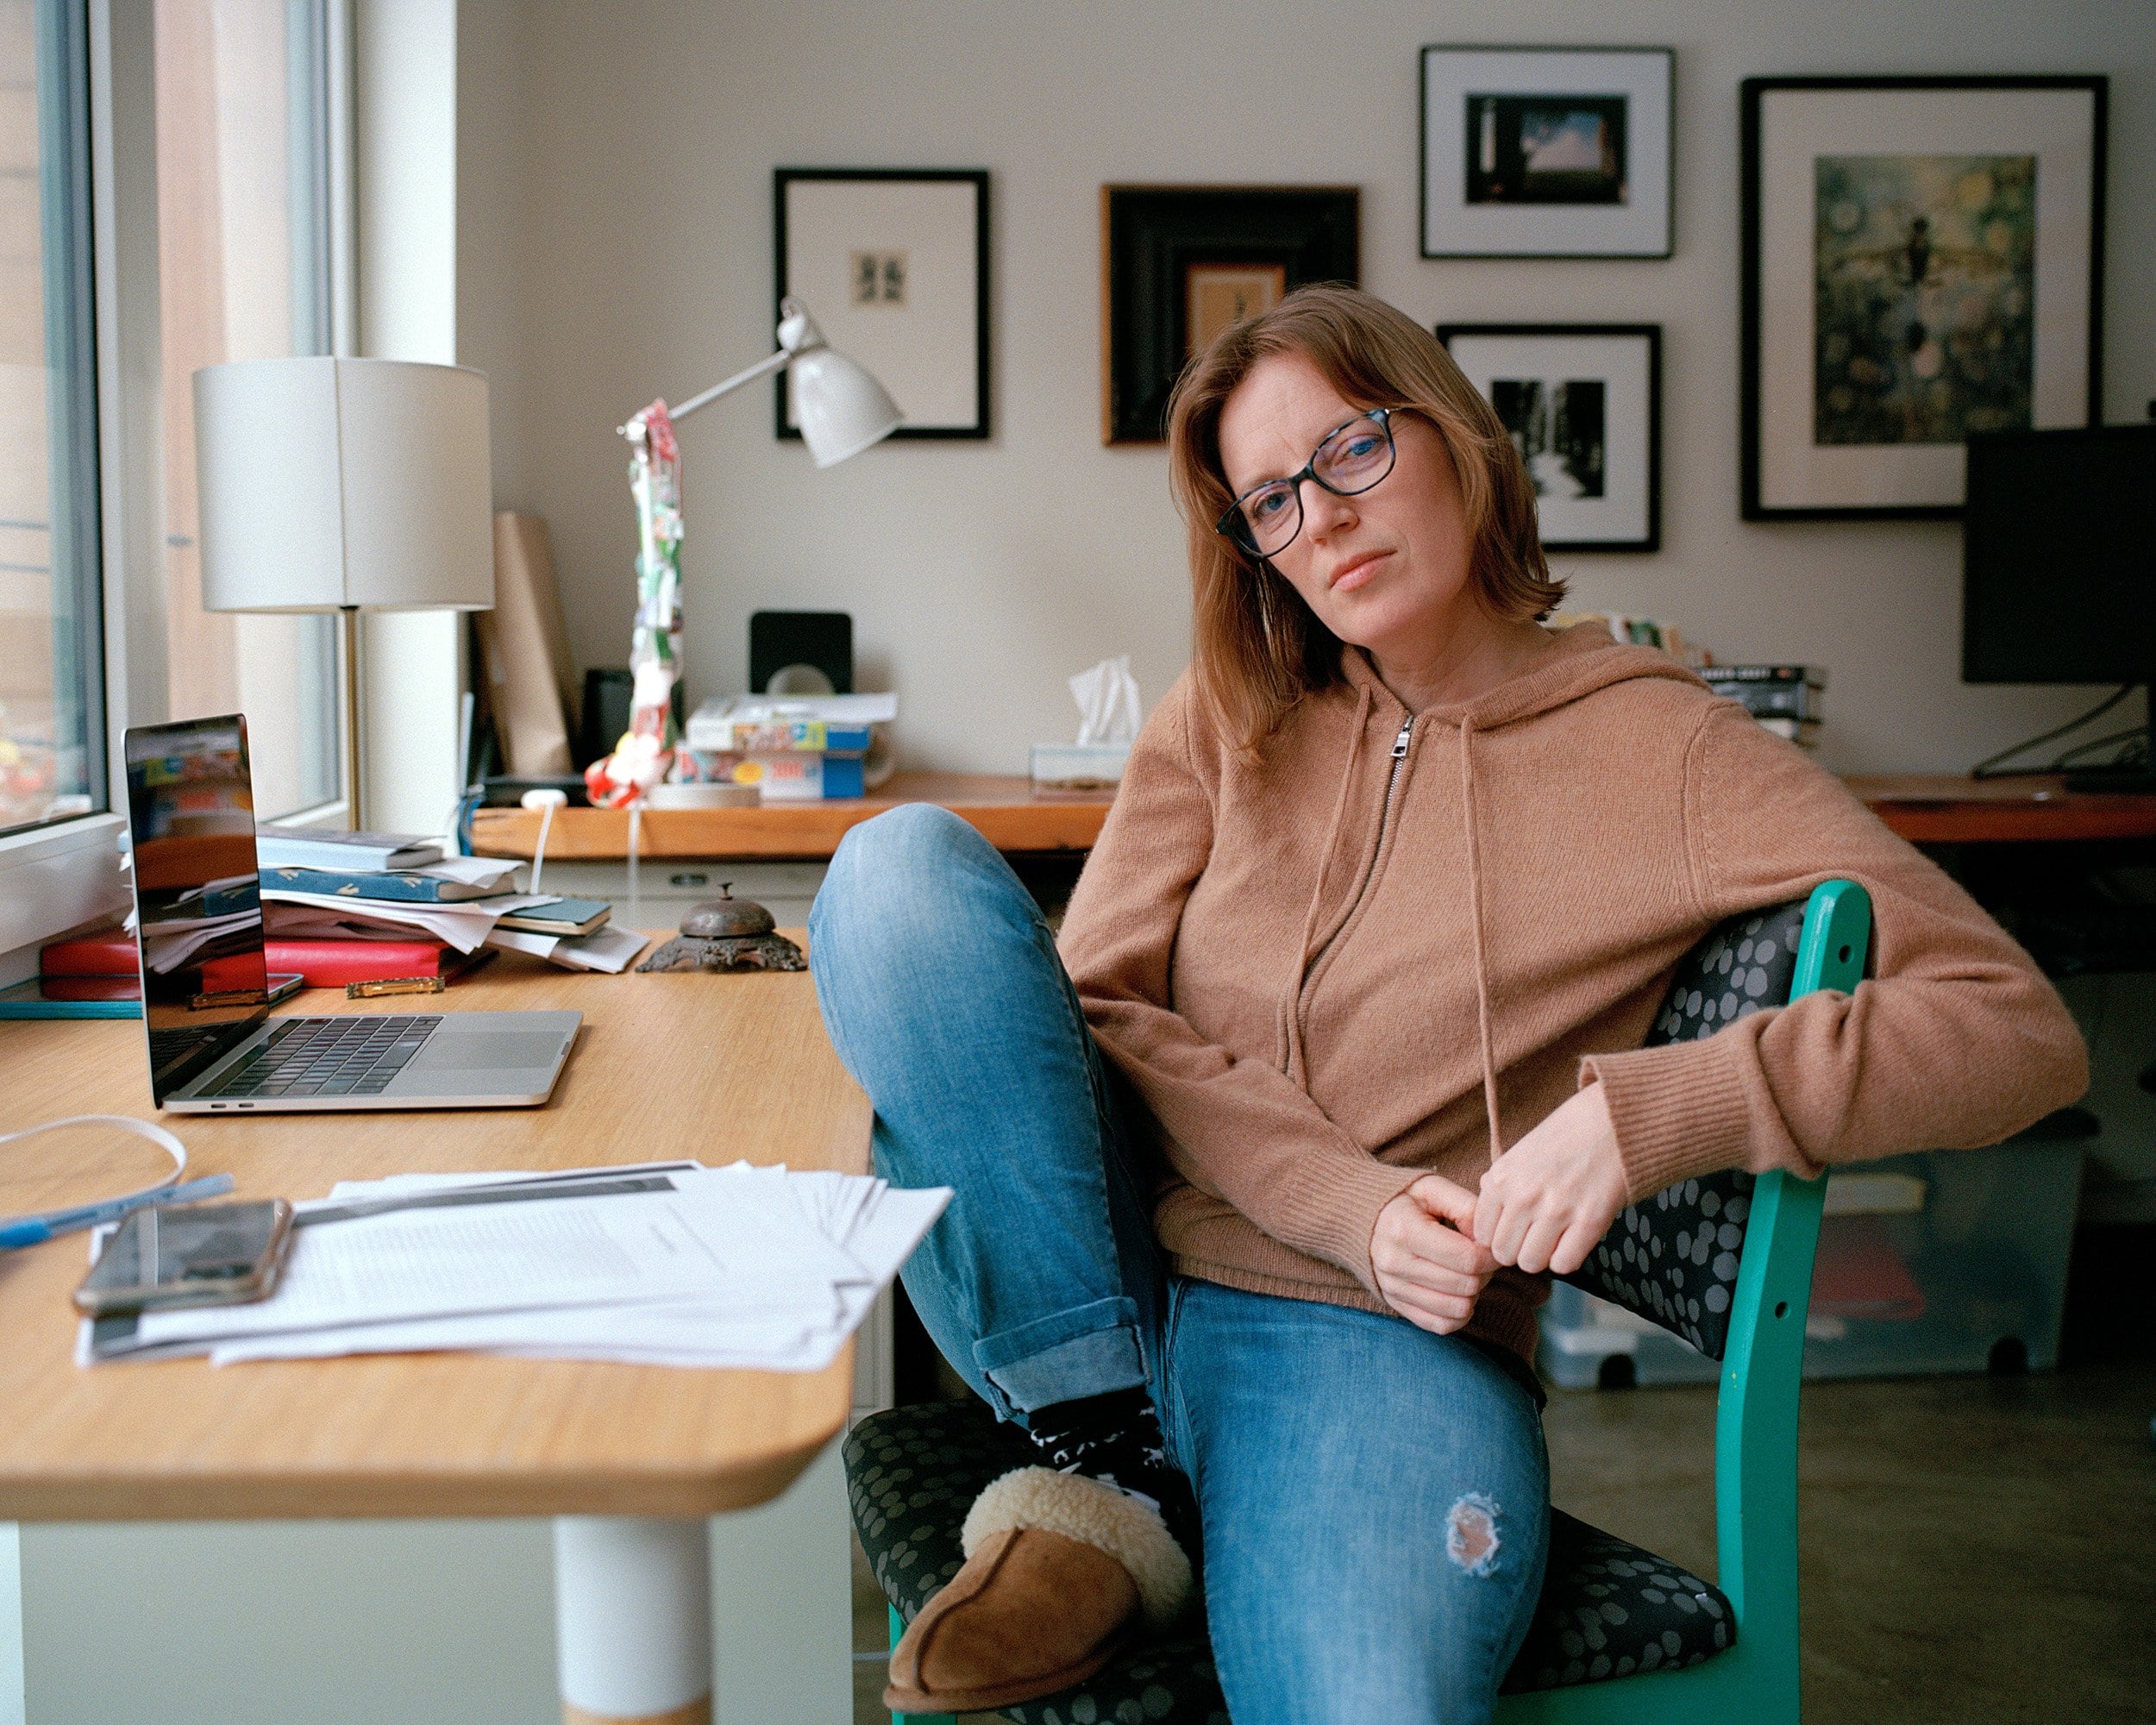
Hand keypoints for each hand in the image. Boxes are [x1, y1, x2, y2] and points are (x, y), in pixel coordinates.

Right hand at [1371, 1173, 1501, 1334]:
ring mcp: (1394, 1287)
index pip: (1467, 1258)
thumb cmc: (1403, 1200)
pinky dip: (1458, 1314)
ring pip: (1457, 1309)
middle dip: (1485, 1272)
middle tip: (1481, 1257)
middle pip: (1465, 1285)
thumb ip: (1466, 1207)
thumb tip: (1489, 1239)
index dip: (1491, 1256)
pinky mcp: (1396, 1304)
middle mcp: (1395, 1263)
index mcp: (1405, 1230)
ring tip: (1467, 1272)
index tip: (1492, 1246)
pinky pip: (1441, 1326)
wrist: (1358, 1217)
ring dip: (1473, 1293)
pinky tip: (1458, 1292)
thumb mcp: (1432, 1188)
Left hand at [1471, 1082, 1628, 1275]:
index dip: (1499, 1237)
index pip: (1482, 1234)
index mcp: (1501, 1179)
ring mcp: (1556, 1209)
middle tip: (1535, 1236)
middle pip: (1504, 1254)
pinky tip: (1572, 1240)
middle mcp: (1523, 1196)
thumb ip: (1498, 1186)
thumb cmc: (1563, 1140)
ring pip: (1531, 1263)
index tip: (1515, 1230)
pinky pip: (1564, 1265)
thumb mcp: (1517, 1155)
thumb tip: (1483, 1220)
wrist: (1610, 1125)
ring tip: (1554, 1238)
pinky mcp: (1589, 1221)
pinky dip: (1567, 1259)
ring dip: (1542, 1257)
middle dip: (1518, 1250)